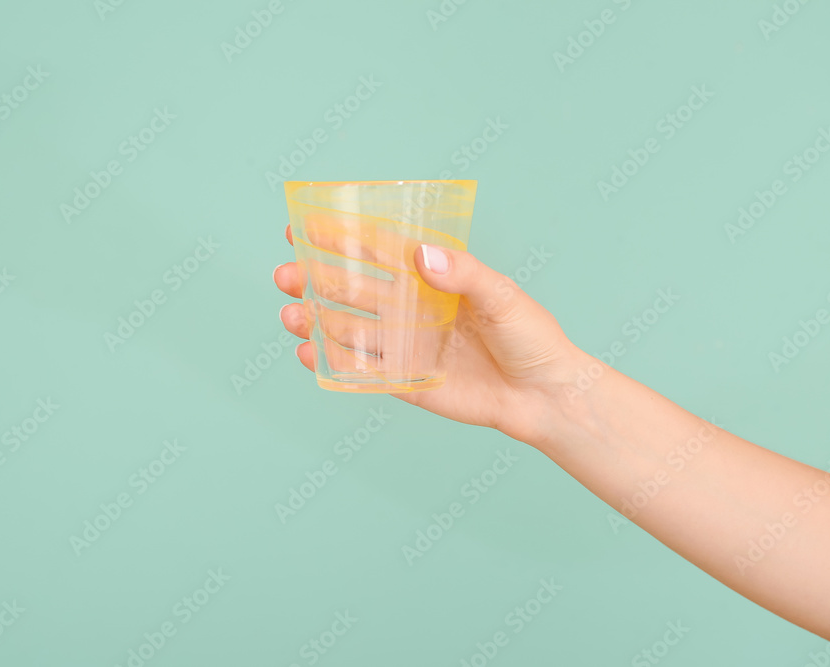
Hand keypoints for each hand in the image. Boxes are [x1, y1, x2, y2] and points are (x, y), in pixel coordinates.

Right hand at [273, 224, 588, 446]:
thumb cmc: (530, 336)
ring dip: (315, 319)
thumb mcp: (502, 296)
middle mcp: (411, 307)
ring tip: (290, 313)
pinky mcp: (405, 380)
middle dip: (314, 278)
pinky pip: (361, 371)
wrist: (544, 396)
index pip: (377, 250)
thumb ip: (463, 274)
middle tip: (285, 273)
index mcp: (430, 277)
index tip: (300, 224)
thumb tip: (421, 255)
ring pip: (348, 327)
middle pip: (351, 287)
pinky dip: (332, 362)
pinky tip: (307, 352)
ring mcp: (405, 344)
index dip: (339, 236)